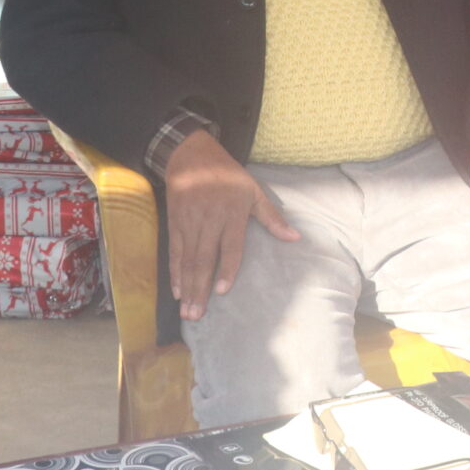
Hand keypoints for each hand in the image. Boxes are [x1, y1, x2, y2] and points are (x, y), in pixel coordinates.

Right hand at [165, 129, 294, 321]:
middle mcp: (209, 220)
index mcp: (231, 213)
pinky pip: (175, 252)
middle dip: (200, 288)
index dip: (226, 269)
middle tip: (197, 315)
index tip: (222, 291)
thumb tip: (295, 237)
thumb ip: (272, 217)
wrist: (192, 155)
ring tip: (187, 310)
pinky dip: (175, 272)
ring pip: (187, 259)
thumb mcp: (254, 190)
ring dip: (187, 287)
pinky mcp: (175, 223)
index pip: (229, 246)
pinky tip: (177, 291)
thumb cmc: (228, 175)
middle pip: (204, 259)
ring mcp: (189, 222)